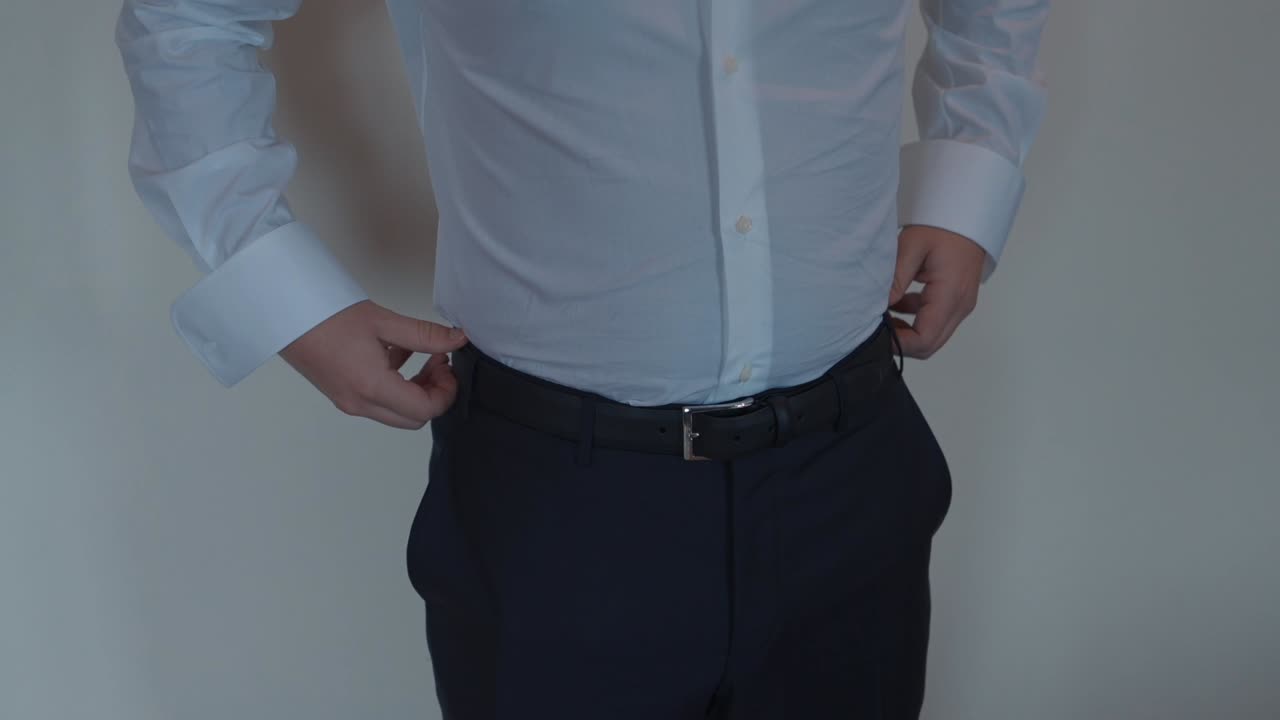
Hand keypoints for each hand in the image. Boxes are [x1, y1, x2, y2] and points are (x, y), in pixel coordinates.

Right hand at [279, 299, 468, 428]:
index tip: (448, 363)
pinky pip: (378, 401)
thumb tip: (458, 339)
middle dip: (434, 394)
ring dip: (416, 390)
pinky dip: (396, 385)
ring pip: (396, 412)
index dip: (446, 391)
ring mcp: (348, 402)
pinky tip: (397, 352)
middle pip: (413, 419)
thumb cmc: (328, 315)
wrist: (283, 313)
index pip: (425, 410)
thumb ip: (426, 335)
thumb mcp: (384, 322)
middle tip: (438, 361)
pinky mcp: (341, 394)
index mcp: (372, 388)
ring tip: (422, 355)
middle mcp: (360, 404)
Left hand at [887, 224, 986, 358]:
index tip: (878, 333)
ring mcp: (961, 304)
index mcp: (950, 295)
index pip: (925, 339)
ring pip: (933, 335)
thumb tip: (880, 307)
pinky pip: (936, 321)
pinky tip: (897, 303)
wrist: (968, 213)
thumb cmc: (942, 226)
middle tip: (878, 327)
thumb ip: (895, 280)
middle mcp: (960, 306)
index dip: (899, 344)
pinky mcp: (957, 299)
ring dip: (908, 331)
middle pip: (930, 345)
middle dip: (902, 342)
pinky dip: (915, 319)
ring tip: (884, 315)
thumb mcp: (910, 248)